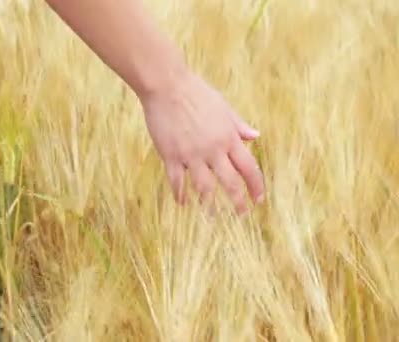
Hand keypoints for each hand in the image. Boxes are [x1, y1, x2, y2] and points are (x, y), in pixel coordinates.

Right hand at [140, 73, 264, 214]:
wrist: (166, 85)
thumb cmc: (195, 92)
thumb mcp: (223, 106)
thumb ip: (238, 125)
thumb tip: (255, 136)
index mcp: (228, 137)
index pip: (249, 167)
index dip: (256, 186)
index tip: (258, 199)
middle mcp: (213, 149)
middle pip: (230, 183)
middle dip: (238, 202)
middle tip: (241, 215)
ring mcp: (191, 154)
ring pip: (204, 188)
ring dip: (210, 205)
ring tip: (212, 217)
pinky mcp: (171, 155)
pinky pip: (177, 182)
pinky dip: (181, 195)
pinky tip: (183, 204)